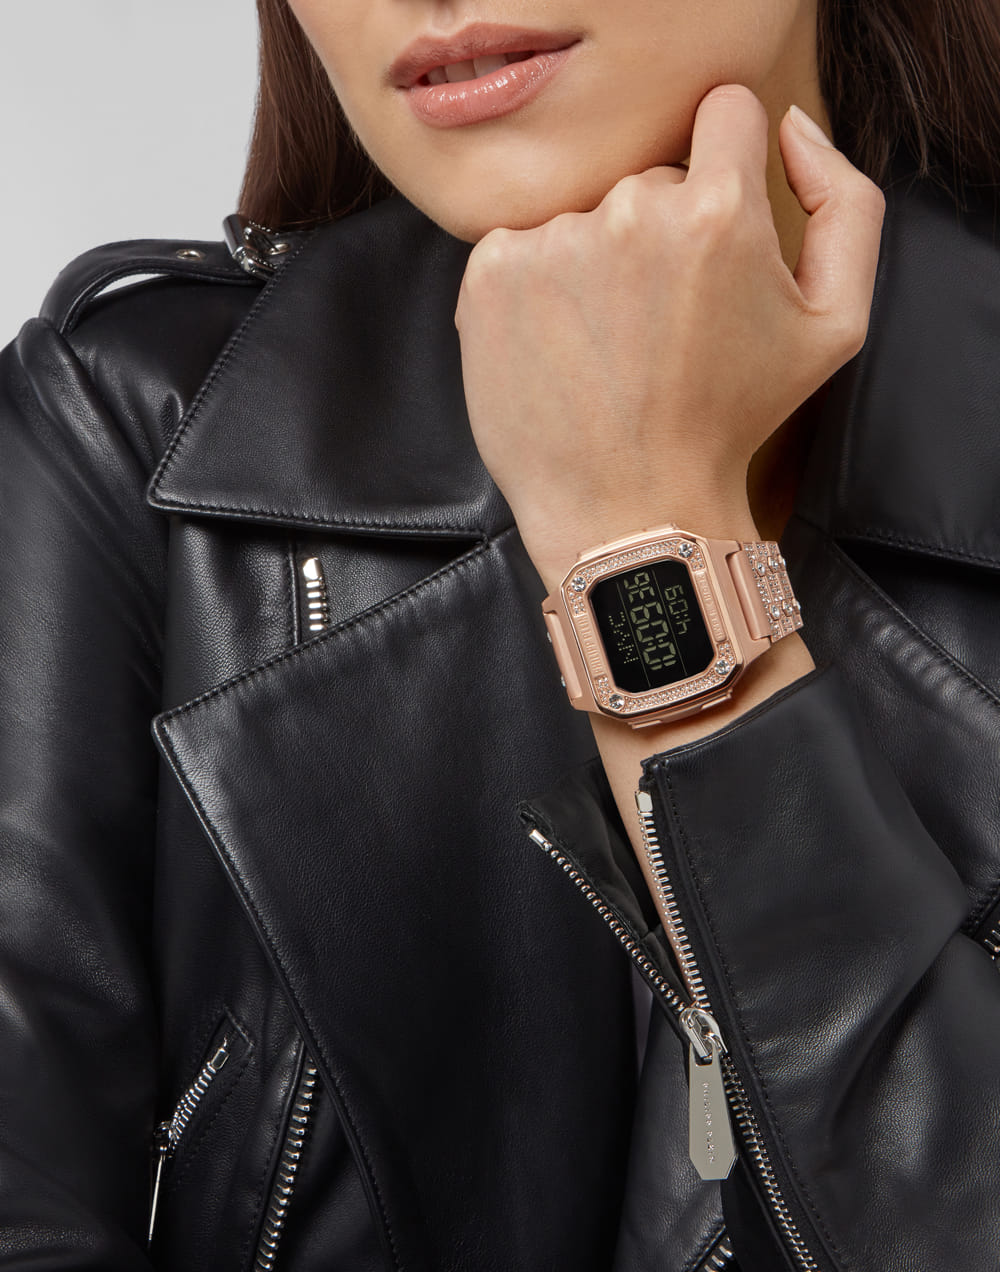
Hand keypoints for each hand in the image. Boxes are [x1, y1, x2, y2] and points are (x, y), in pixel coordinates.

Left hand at [454, 84, 884, 592]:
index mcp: (719, 212)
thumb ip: (847, 203)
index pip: (725, 113)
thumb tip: (792, 127)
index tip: (712, 227)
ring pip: (585, 217)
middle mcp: (628, 212)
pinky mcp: (491, 275)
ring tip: (610, 348)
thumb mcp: (835, 324)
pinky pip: (520, 247)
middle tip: (662, 326)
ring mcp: (552, 242)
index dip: (728, 163)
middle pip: (650, 179)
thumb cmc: (732, 423)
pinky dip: (537, 289)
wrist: (630, 509)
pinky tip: (563, 349)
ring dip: (596, 265)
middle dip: (660, 235)